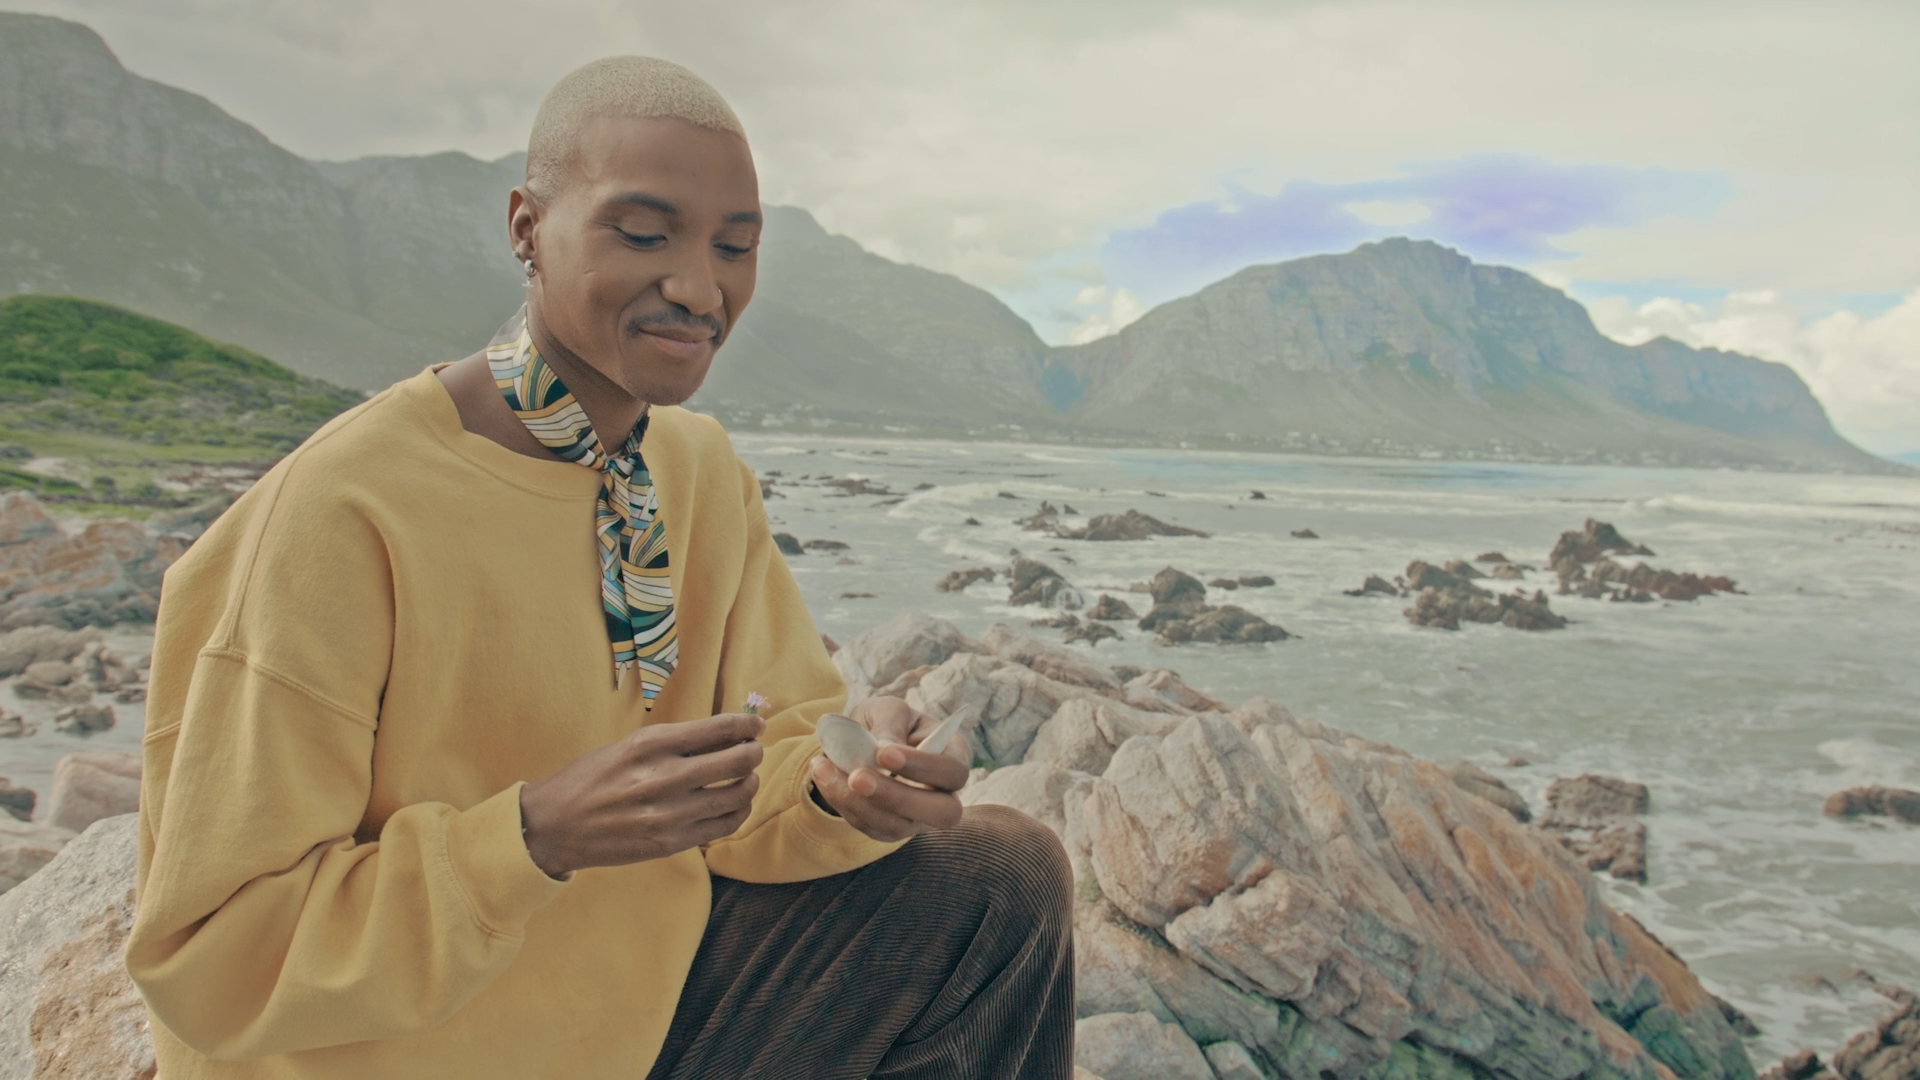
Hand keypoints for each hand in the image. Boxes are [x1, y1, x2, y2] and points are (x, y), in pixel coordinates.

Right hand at [518, 712, 765, 876]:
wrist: (554, 826)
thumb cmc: (590, 779)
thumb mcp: (628, 746)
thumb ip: (673, 741)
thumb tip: (724, 735)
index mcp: (650, 744)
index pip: (719, 728)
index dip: (747, 725)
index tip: (755, 726)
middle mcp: (664, 777)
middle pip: (737, 761)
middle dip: (754, 752)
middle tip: (754, 751)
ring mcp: (670, 813)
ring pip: (737, 795)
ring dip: (750, 782)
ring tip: (745, 777)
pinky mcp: (672, 842)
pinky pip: (724, 825)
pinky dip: (738, 811)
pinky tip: (733, 804)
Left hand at [808, 696, 968, 841]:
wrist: (858, 741)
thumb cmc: (884, 722)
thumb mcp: (887, 710)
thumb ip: (889, 724)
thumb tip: (883, 751)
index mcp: (953, 756)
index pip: (953, 771)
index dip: (922, 766)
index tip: (883, 752)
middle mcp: (943, 794)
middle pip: (943, 812)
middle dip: (897, 797)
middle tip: (857, 777)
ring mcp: (918, 818)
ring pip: (899, 826)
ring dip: (859, 803)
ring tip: (824, 769)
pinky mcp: (889, 829)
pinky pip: (870, 828)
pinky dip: (844, 805)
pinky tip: (824, 777)